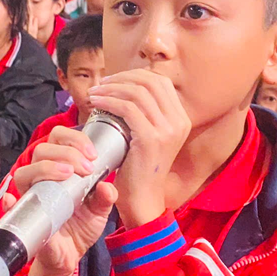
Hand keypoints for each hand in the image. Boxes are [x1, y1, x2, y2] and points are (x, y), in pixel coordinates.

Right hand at [11, 127, 117, 275]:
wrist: (71, 254)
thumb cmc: (82, 225)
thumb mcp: (100, 210)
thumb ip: (106, 197)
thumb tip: (107, 186)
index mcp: (60, 168)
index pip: (58, 139)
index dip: (74, 139)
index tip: (93, 154)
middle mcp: (42, 177)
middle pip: (42, 150)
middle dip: (66, 152)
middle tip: (86, 168)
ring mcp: (31, 195)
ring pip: (25, 171)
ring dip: (46, 168)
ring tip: (67, 174)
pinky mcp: (23, 215)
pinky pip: (9, 205)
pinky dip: (9, 201)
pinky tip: (14, 199)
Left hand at [87, 70, 190, 227]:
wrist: (143, 199)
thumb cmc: (139, 169)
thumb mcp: (149, 137)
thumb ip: (145, 115)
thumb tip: (124, 89)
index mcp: (181, 119)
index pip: (160, 81)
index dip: (135, 75)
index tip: (114, 81)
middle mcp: (179, 122)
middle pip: (150, 81)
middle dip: (122, 77)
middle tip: (102, 83)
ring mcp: (167, 130)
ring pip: (138, 92)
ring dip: (112, 88)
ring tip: (95, 93)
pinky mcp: (151, 139)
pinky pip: (128, 109)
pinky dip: (109, 101)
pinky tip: (96, 103)